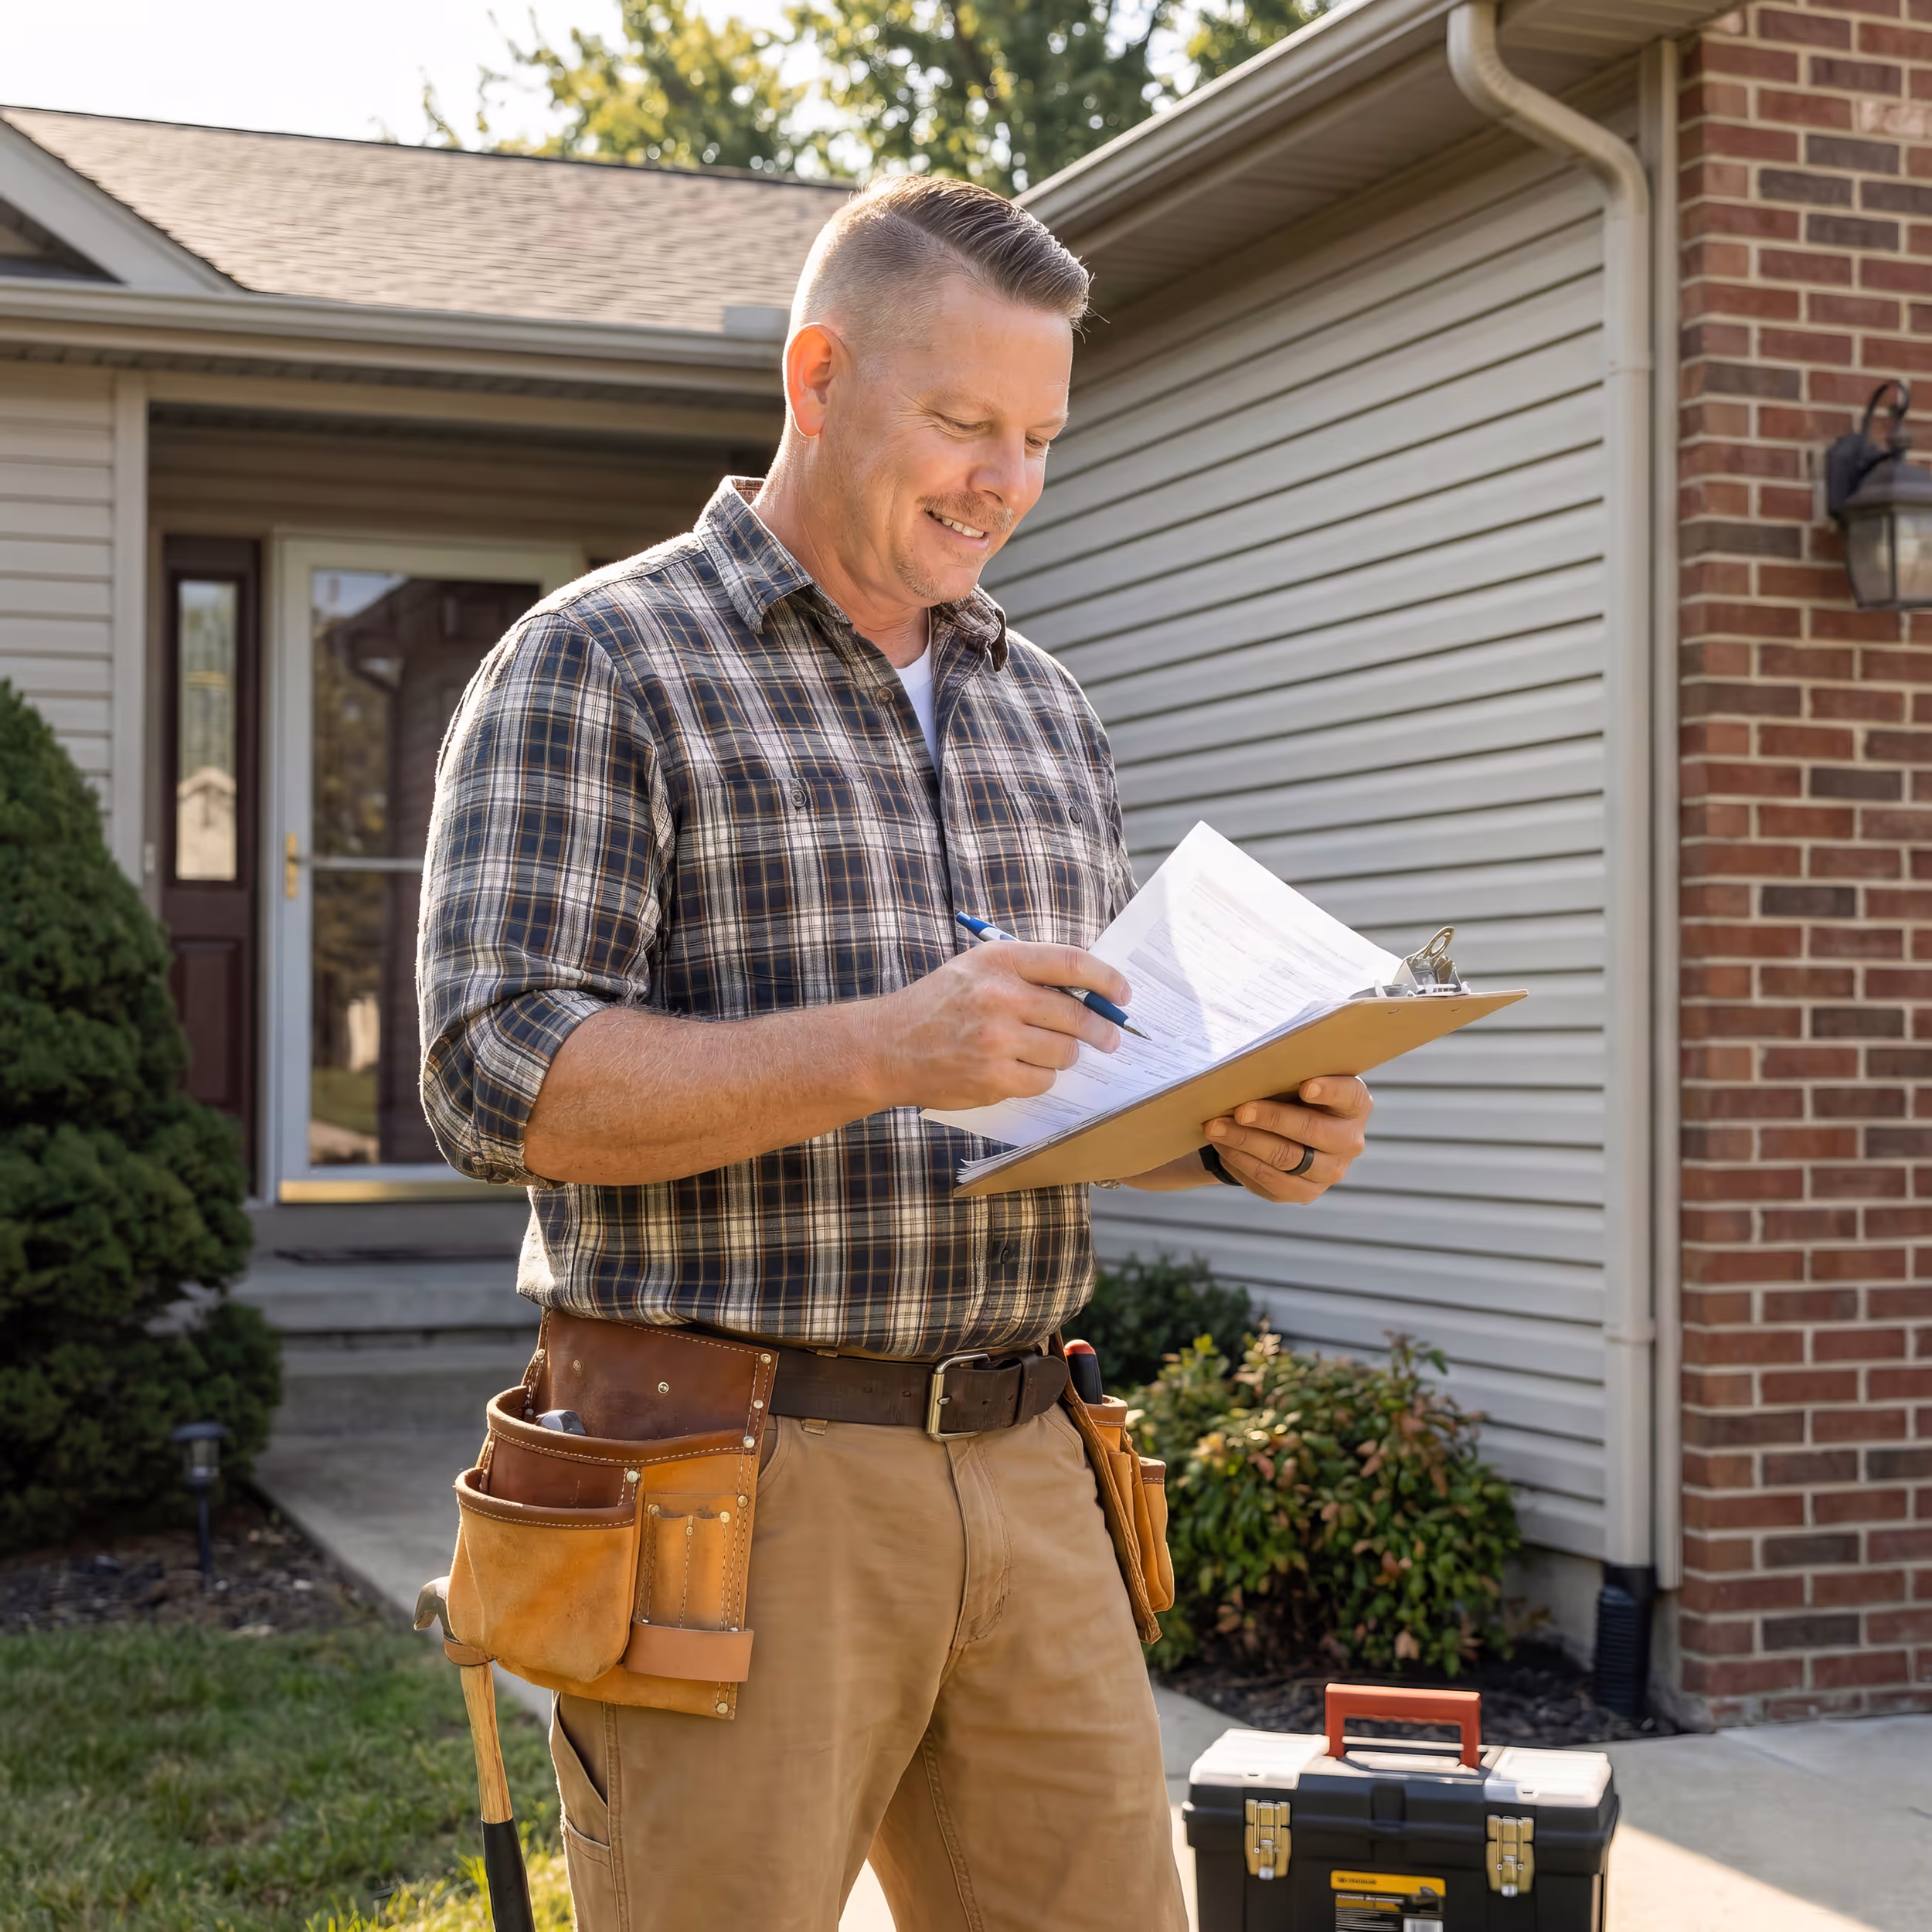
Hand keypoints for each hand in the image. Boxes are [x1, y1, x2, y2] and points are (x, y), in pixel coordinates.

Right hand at [872, 942, 1129, 1110]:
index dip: (1108, 978)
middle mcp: (1000, 996)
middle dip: (1101, 1029)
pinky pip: (1044, 1081)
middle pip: (1077, 1013)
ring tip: (1047, 1052)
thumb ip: (1027, 973)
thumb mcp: (977, 969)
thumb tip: (1089, 990)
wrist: (886, 1046)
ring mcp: (997, 1039)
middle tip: (1109, 1038)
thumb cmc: (938, 1005)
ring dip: (1065, 1056)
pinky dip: (1040, 1078)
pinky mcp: (993, 1076)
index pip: (1073, 963)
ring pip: (1065, 1052)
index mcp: (1000, 960)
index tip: (1123, 994)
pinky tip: (1021, 1070)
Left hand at [1202, 1076, 1372, 1202]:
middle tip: (1239, 1110)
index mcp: (1355, 1105)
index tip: (1304, 1087)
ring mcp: (1330, 1171)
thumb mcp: (1294, 1079)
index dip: (1329, 1091)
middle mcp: (1350, 1141)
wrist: (1285, 1133)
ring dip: (1246, 1142)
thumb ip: (1286, 1074)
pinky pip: (1272, 1181)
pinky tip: (1223, 1146)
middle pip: (1312, 1130)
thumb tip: (1249, 1069)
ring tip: (1216, 1127)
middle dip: (1271, 1119)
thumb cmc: (1290, 1095)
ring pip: (1287, 1158)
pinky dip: (1242, 1162)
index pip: (1349, 1095)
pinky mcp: (1306, 1193)